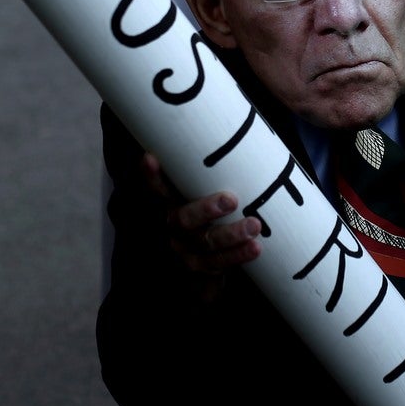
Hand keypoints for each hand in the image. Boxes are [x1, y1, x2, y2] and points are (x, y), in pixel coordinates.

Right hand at [142, 154, 262, 294]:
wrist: (199, 265)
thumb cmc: (205, 217)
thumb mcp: (196, 196)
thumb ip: (203, 176)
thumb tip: (228, 135)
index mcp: (168, 206)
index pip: (156, 189)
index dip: (151, 177)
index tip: (150, 158)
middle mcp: (172, 229)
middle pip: (184, 220)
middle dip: (206, 209)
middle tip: (231, 199)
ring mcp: (186, 252)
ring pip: (207, 244)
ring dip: (231, 235)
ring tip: (254, 225)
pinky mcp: (203, 270)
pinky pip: (220, 265)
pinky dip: (238, 256)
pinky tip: (255, 248)